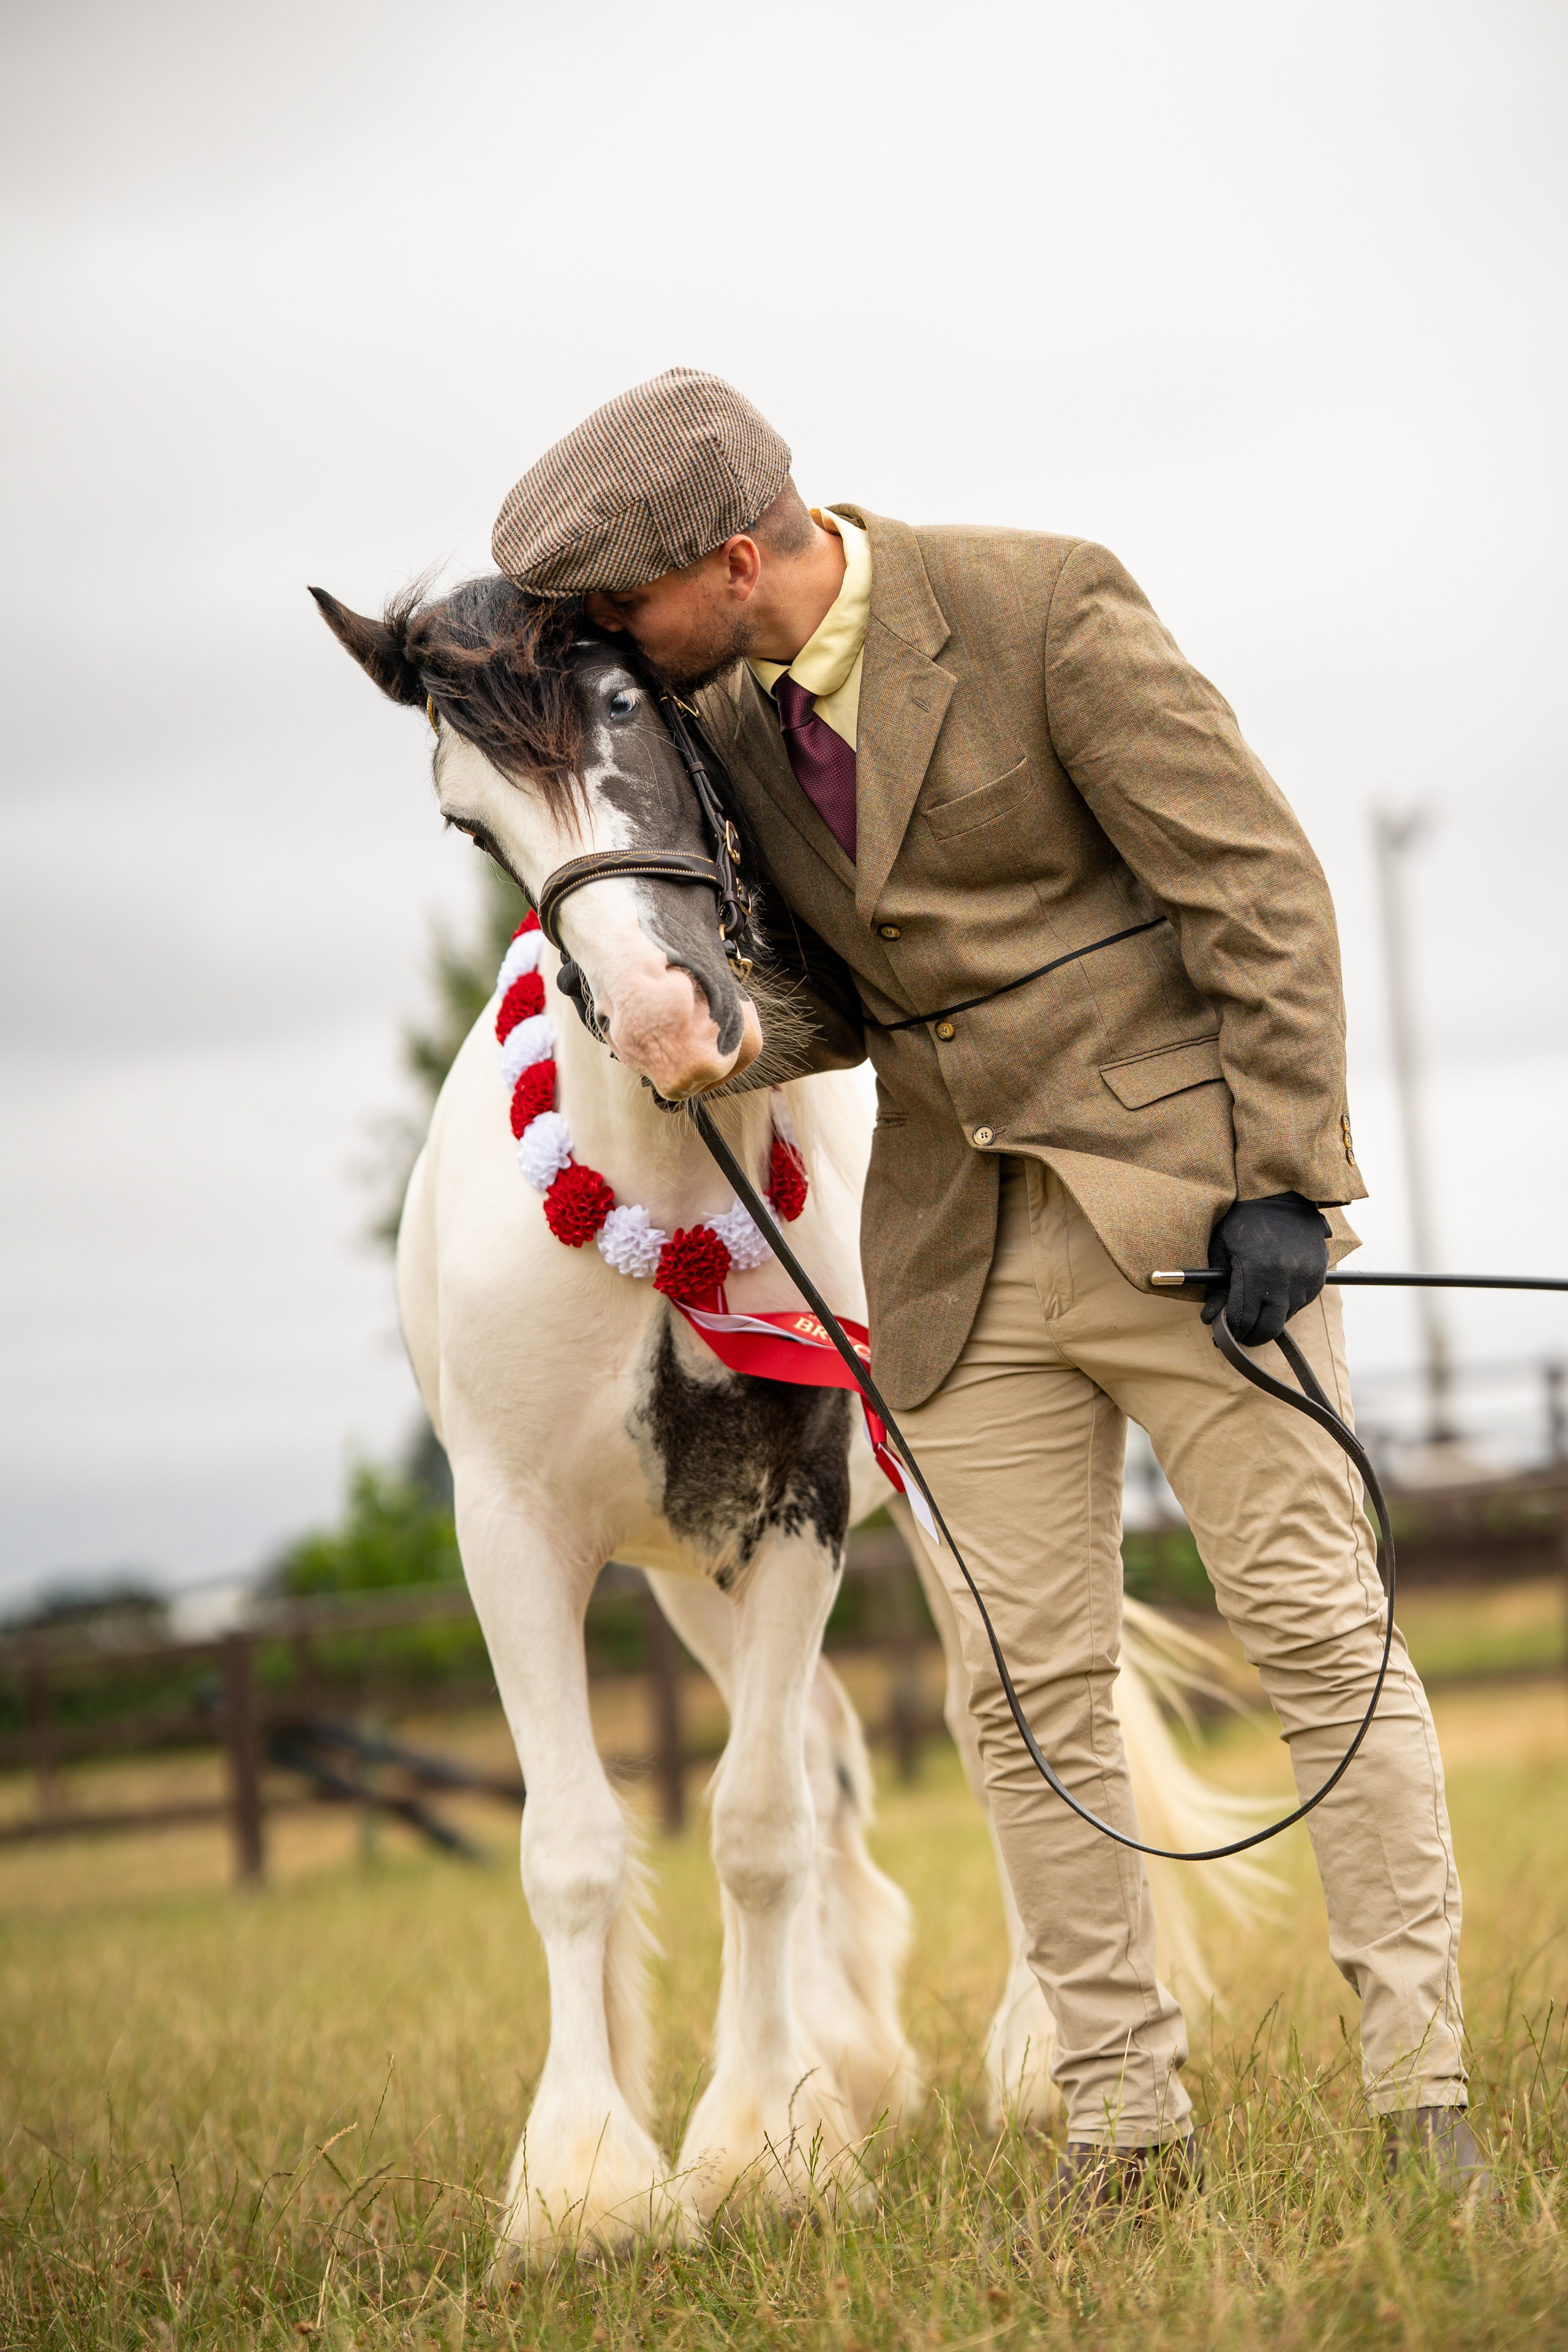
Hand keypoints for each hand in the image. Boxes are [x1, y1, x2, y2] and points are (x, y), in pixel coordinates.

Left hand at [1203, 1193, 1331, 1345]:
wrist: (1282, 1198)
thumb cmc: (1244, 1221)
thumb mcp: (1221, 1249)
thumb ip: (1216, 1287)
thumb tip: (1210, 1319)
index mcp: (1256, 1271)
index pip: (1244, 1320)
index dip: (1231, 1332)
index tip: (1223, 1334)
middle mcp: (1285, 1279)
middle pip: (1269, 1329)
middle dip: (1251, 1335)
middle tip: (1240, 1332)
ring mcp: (1305, 1279)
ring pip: (1285, 1318)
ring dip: (1269, 1317)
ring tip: (1257, 1302)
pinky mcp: (1318, 1277)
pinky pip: (1301, 1304)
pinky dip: (1286, 1304)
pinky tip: (1275, 1288)